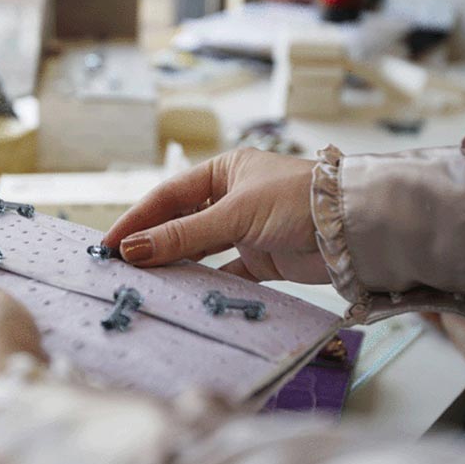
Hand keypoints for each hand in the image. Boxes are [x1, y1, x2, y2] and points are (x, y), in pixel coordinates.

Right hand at [103, 148, 328, 283]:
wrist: (353, 228)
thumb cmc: (296, 201)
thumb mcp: (234, 214)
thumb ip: (184, 235)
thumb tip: (133, 248)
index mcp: (225, 171)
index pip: (170, 195)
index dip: (138, 219)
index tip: (111, 242)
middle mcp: (234, 197)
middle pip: (182, 221)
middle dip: (153, 242)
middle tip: (121, 265)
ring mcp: (248, 228)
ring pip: (201, 247)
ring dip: (177, 263)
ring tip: (146, 280)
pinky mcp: (263, 258)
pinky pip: (226, 271)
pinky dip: (207, 281)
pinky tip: (185, 292)